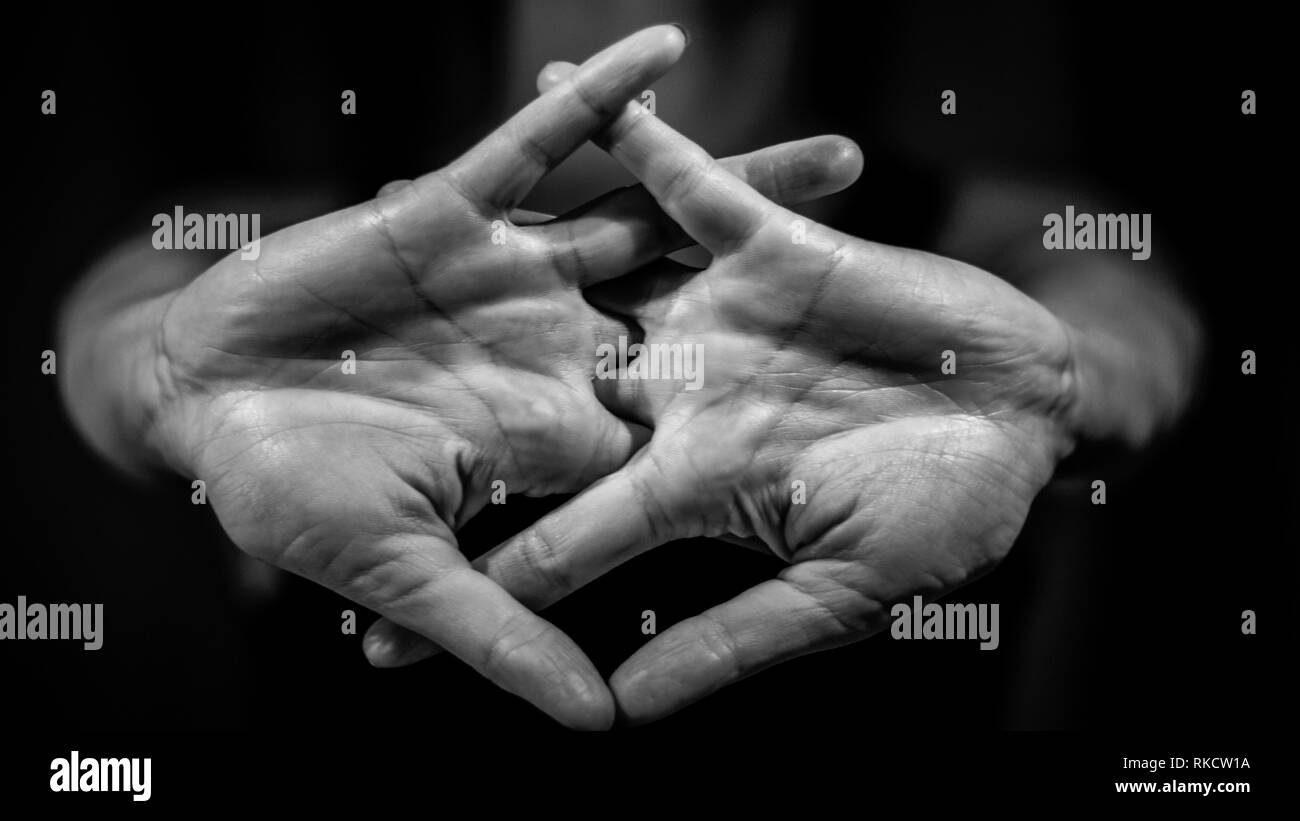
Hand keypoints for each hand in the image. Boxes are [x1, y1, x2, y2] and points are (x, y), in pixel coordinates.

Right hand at [141, 28, 857, 727]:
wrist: (196, 401)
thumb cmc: (288, 496)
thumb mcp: (401, 576)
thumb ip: (501, 634)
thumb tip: (598, 722)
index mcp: (556, 433)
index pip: (690, 430)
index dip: (786, 427)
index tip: (881, 423)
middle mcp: (555, 347)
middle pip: (708, 315)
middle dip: (802, 296)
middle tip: (913, 278)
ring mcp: (515, 276)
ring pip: (653, 219)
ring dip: (744, 183)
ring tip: (853, 155)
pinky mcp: (457, 212)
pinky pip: (540, 144)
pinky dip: (601, 100)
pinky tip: (666, 49)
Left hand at [369, 60, 1079, 723]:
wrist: (1033, 418)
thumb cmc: (948, 517)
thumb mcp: (837, 596)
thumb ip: (730, 644)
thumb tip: (621, 713)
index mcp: (684, 485)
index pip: (554, 538)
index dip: (472, 578)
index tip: (374, 625)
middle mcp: (676, 397)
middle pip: (531, 400)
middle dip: (438, 397)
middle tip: (328, 397)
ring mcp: (712, 315)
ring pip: (580, 275)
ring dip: (496, 241)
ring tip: (383, 204)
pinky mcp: (764, 244)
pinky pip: (680, 181)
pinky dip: (627, 135)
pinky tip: (552, 90)